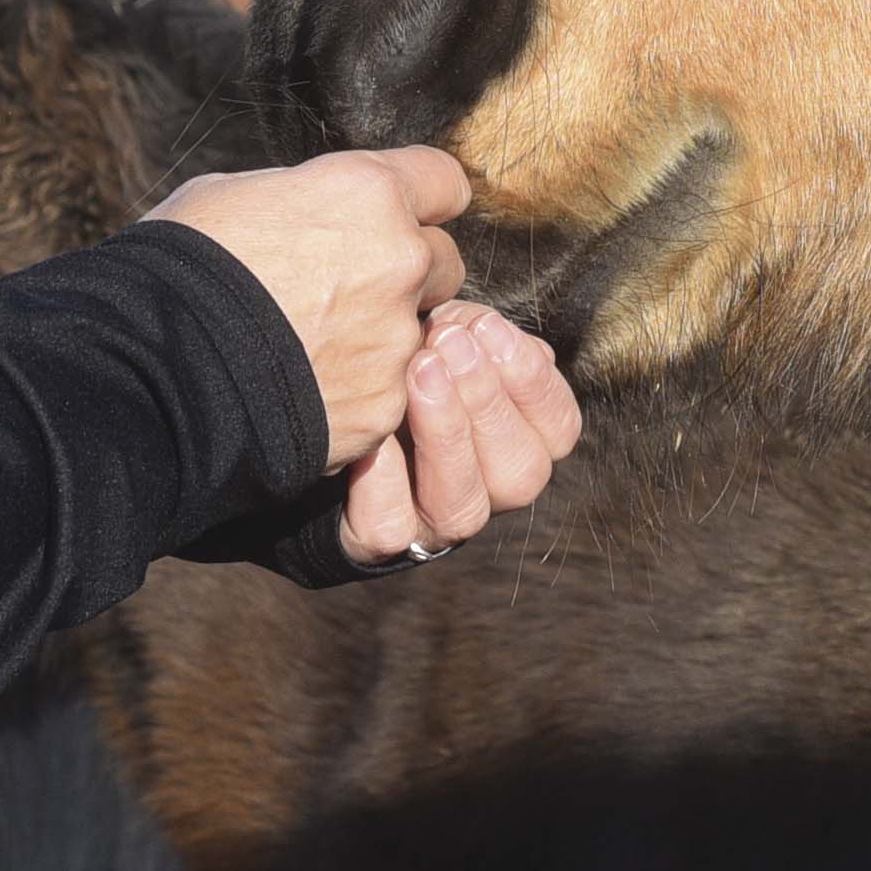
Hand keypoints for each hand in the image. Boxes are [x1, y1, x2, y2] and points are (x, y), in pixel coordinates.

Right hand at [152, 148, 468, 466]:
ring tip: (313, 350)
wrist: (150, 370)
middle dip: (407, 274)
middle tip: (348, 290)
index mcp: (368, 194)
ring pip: (417, 335)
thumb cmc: (178, 271)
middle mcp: (400, 261)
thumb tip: (315, 207)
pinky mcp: (381, 407)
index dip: (423, 199)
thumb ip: (304, 198)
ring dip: (380, 339)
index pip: (444, 182)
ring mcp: (395, 340)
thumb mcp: (234, 195)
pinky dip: (357, 395)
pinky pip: (388, 396)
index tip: (405, 215)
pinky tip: (304, 392)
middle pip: (442, 261)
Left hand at [338, 301, 581, 569]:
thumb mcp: (436, 340)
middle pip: (522, 473)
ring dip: (447, 435)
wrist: (311, 419)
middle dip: (488, 401)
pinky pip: (391, 525)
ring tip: (419, 370)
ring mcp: (433, 525)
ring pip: (465, 508)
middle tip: (448, 344)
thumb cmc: (388, 367)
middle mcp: (485, 492)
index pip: (558, 430)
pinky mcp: (377, 542)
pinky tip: (373, 432)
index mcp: (514, 442)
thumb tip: (483, 328)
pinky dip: (384, 475)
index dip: (532, 381)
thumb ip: (469, 333)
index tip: (487, 328)